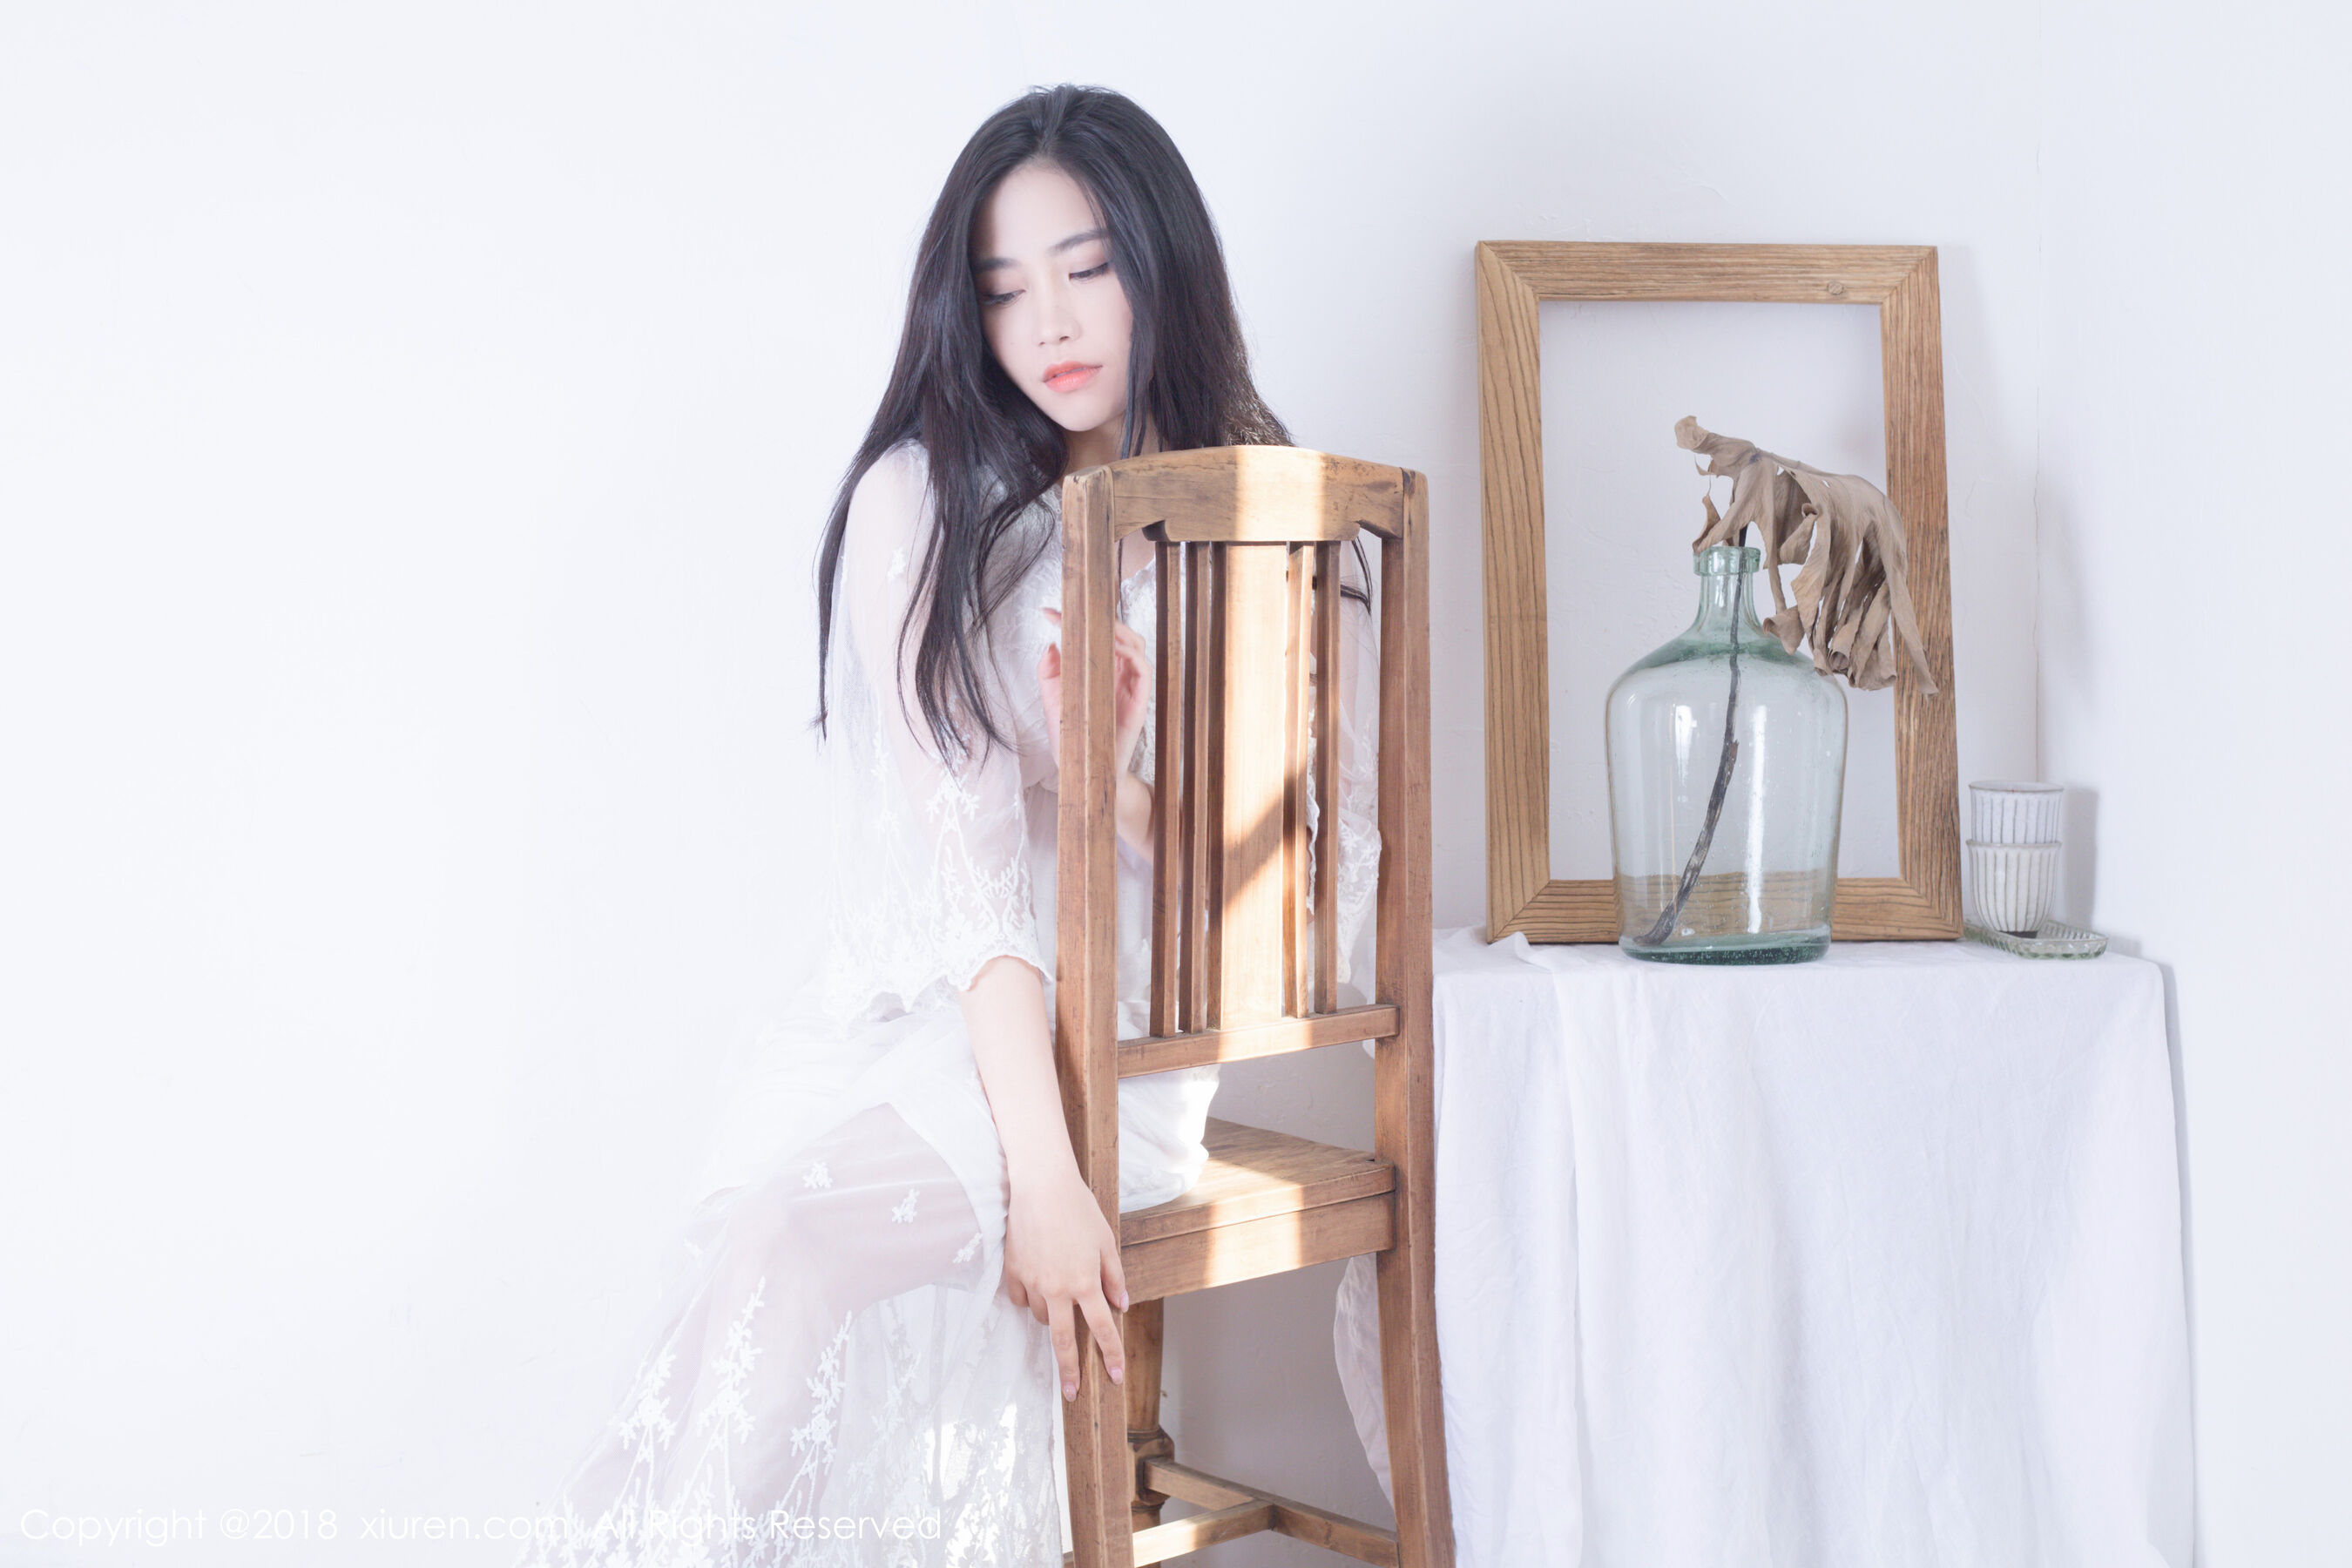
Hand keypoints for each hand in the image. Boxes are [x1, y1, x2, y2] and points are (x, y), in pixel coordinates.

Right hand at [1002, 1162, 1129, 1399]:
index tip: (1115, 1377)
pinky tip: (1037, 1282)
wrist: (1040, 1184)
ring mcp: (1032, 1281)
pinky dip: (1030, 1298)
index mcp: (1085, 1282)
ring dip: (1053, 1317)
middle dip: (1069, 1370)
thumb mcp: (1106, 1241)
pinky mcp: (1012, 1271)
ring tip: (1059, 1297)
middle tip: (1071, 1393)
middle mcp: (1058, 1288)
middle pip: (1062, 1340)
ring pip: (1042, 1317)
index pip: (1101, 1328)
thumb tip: (1121, 1307)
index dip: (1110, 1355)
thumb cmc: (1078, 1208)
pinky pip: (1021, 1298)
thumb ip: (1113, 1277)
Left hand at [1036, 608, 1149, 774]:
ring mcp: (1129, 687)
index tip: (1049, 612)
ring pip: (1135, 646)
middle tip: (1075, 611)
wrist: (1084, 772)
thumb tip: (1050, 645)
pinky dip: (1133, 655)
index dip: (1076, 621)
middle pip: (1120, 634)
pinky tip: (1116, 648)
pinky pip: (1143, 671)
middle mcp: (1116, 675)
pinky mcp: (1138, 702)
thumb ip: (1049, 674)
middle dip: (1101, 617)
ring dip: (1120, 631)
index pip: (1095, 638)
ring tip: (1098, 625)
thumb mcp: (1052, 702)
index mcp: (1098, 672)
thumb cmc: (1073, 739)